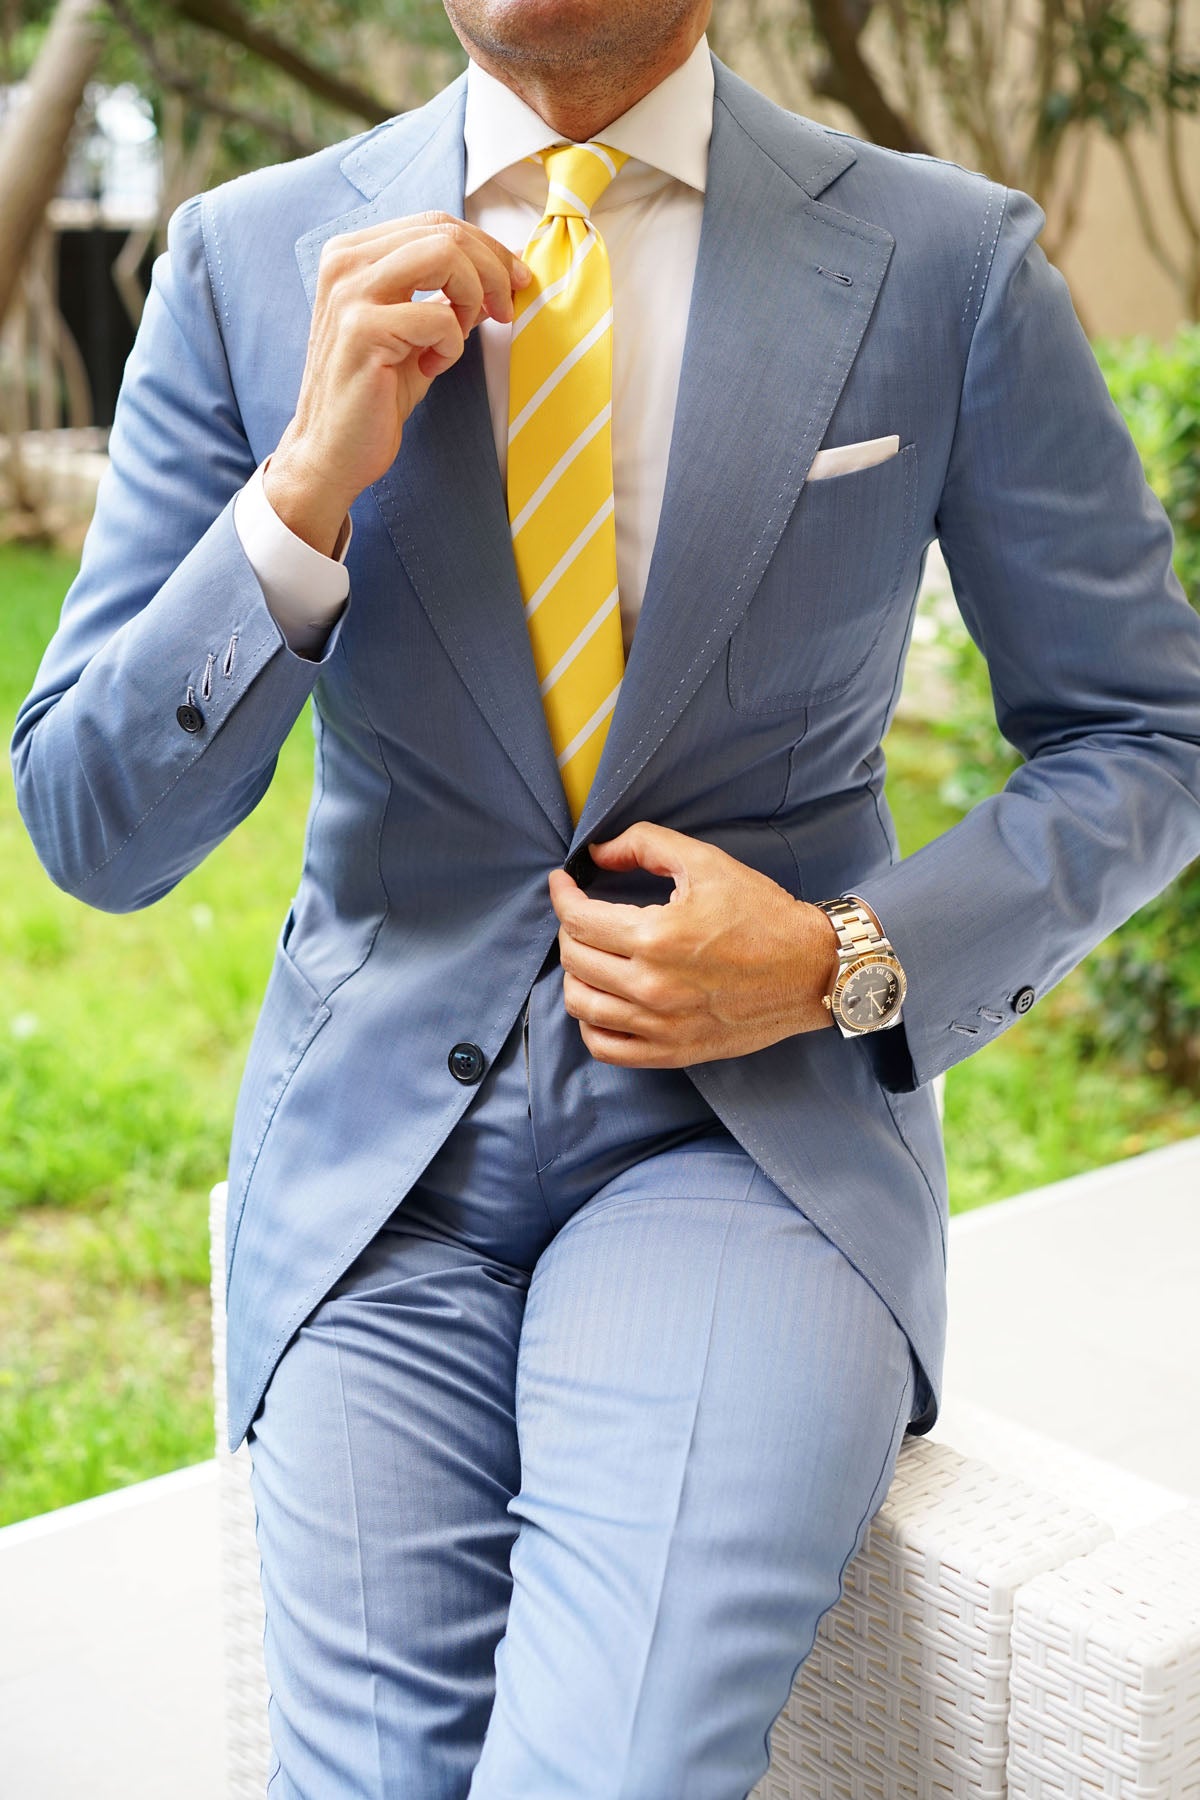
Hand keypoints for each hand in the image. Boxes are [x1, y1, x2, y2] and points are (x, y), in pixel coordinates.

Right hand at [265, 214, 530, 554]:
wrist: (332, 451)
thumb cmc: (377, 392)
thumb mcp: (414, 329)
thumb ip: (445, 291)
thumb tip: (503, 266)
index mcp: (353, 253)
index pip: (435, 223)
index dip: (487, 247)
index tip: (515, 281)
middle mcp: (345, 262)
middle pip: (444, 232)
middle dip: (492, 270)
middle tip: (504, 312)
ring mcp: (350, 292)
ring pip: (444, 255)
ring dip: (474, 295)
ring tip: (464, 335)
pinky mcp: (362, 330)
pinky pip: (440, 318)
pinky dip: (452, 346)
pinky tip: (430, 369)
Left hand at [547, 822, 839, 1067]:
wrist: (812, 970)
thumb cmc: (763, 914)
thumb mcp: (706, 862)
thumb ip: (645, 845)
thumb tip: (598, 853)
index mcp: (656, 938)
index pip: (578, 919)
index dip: (562, 895)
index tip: (564, 884)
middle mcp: (653, 987)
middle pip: (575, 959)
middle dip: (569, 929)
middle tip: (583, 914)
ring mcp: (661, 1026)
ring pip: (581, 1005)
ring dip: (575, 974)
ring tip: (588, 954)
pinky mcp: (673, 1051)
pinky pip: (606, 1048)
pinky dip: (590, 1025)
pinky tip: (601, 1001)